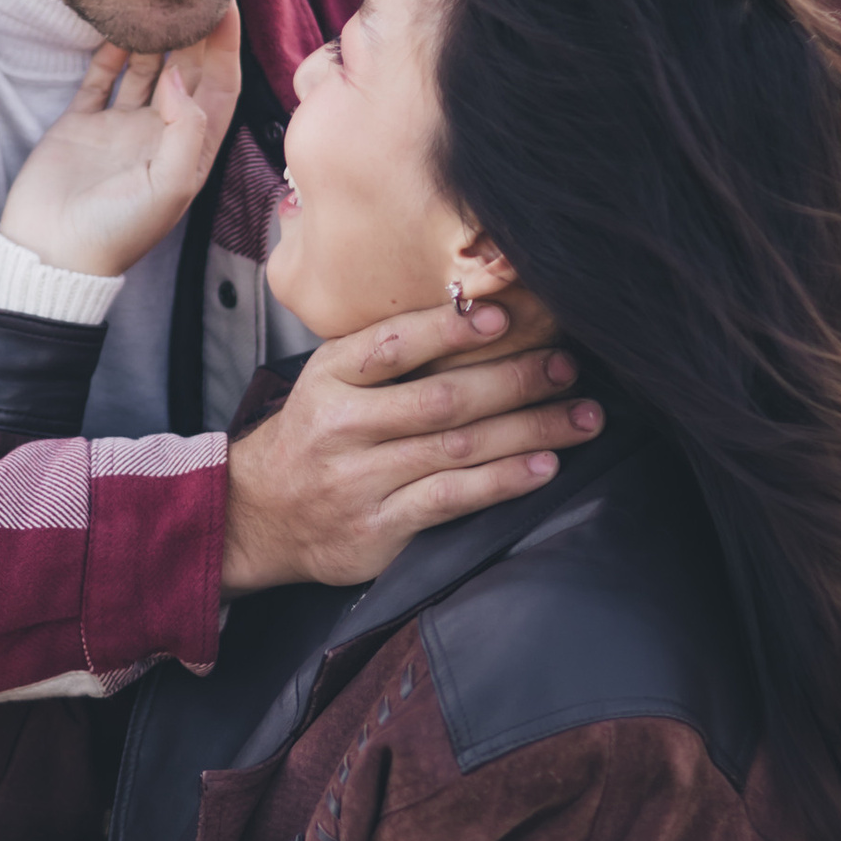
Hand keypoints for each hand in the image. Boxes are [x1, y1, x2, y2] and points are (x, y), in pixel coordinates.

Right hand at [0, 16, 242, 282]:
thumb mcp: (170, 186)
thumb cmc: (118, 231)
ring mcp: (121, 126)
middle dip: (195, 32)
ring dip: (155, 35)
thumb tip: (182, 73)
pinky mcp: (82, 122)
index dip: (226, 49)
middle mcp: (160, 135)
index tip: (225, 7)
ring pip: (146, 67)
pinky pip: (101, 76)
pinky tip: (118, 23)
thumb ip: (187, 127)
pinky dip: (110, 50)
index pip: (221, 89)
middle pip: (188, 71)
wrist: (51, 252)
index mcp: (190, 152)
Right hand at [220, 292, 598, 594]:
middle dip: (515, 379)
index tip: (503, 315)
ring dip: (529, 430)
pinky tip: (543, 468)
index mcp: (330, 377)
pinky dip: (502, 482)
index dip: (450, 328)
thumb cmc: (315, 436)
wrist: (259, 515)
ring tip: (581, 417)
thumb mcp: (330, 381)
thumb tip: (478, 314)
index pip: (394, 344)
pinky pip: (450, 500)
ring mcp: (359, 479)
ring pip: (456, 448)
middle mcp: (342, 425)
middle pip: (441, 397)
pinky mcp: (378, 527)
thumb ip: (388, 355)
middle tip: (567, 367)